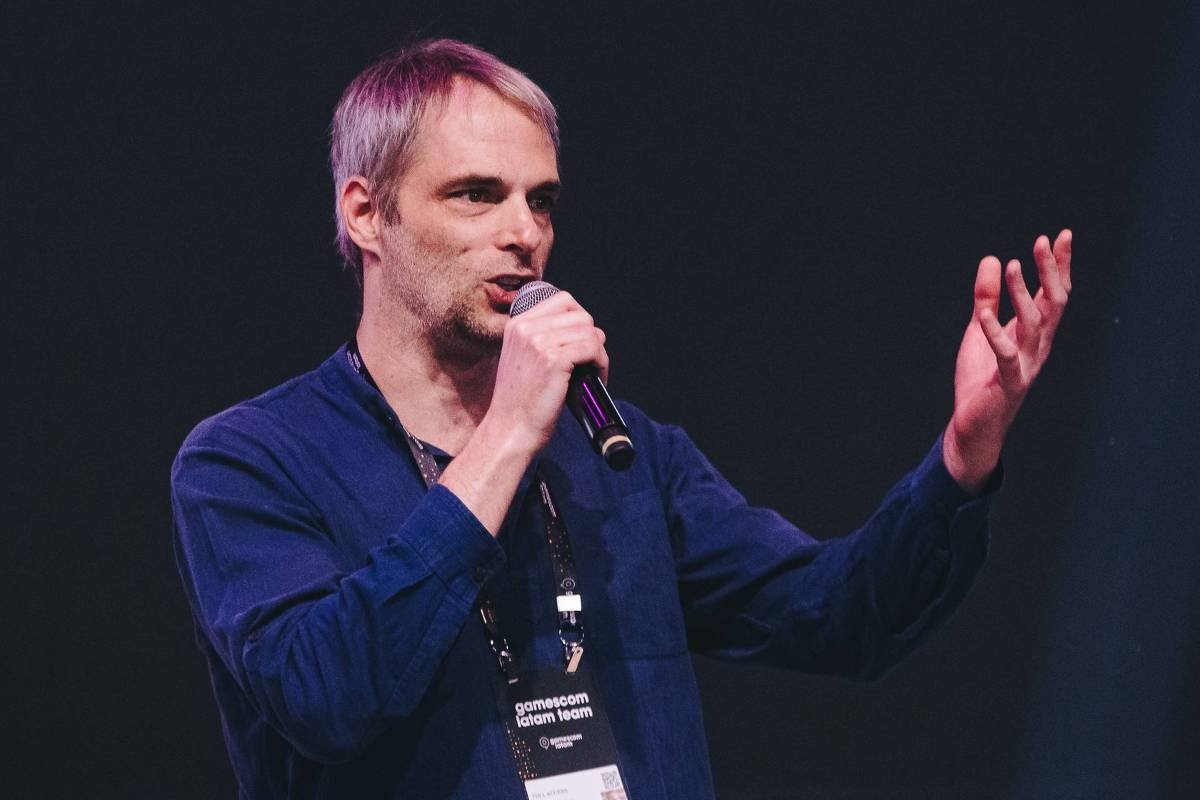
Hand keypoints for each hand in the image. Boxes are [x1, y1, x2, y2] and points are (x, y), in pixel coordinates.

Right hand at [488, 290, 609, 454]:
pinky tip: (596, 379)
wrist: (509, 430)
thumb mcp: (522, 359)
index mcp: (517, 324)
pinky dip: (601, 364)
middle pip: (581, 316)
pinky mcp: (554, 360)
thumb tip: (585, 331)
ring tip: (593, 373)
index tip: (583, 342)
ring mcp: (539, 343)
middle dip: (592, 339)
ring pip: (590, 332)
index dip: (580, 321)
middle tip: (590, 363)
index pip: (563, 301)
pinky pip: (593, 348)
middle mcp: (526, 328)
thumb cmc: (519, 402)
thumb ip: (543, 339)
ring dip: (599, 354)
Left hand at [943, 229, 1072, 492]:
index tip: (1062, 235)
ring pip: (1033, 324)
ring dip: (1022, 294)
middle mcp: (1038, 347)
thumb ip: (987, 298)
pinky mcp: (1008, 382)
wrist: (974, 426)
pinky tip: (983, 313)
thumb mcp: (980, 329)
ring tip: (1012, 265)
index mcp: (1035, 333)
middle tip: (1043, 241)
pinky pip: (1005, 354)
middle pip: (1052, 304)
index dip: (1059, 266)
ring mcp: (1026, 365)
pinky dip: (995, 333)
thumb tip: (993, 258)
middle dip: (1050, 272)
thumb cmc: (981, 378)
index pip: (1053, 294)